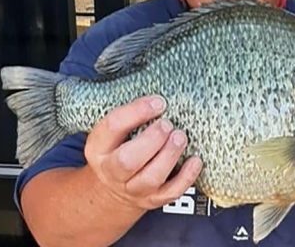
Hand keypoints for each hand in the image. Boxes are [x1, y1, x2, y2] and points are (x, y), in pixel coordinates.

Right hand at [83, 95, 202, 211]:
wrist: (113, 188)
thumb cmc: (119, 149)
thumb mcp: (113, 133)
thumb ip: (129, 116)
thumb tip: (160, 95)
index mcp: (99, 147)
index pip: (112, 127)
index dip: (136, 112)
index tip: (158, 102)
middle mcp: (112, 171)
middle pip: (128, 160)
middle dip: (152, 140)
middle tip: (167, 124)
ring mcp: (133, 188)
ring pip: (151, 178)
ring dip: (169, 155)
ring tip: (181, 137)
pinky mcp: (153, 199)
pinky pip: (171, 192)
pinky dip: (186, 177)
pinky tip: (195, 160)